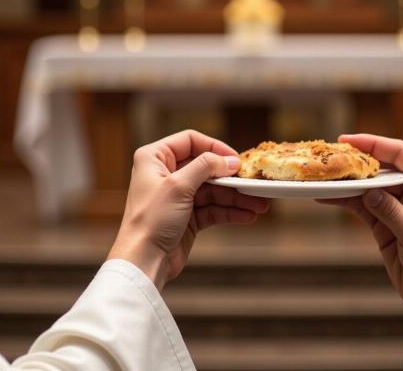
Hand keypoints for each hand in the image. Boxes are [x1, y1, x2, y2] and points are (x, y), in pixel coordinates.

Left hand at [108, 130, 268, 289]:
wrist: (143, 262)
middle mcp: (165, 174)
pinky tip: (247, 215)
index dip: (214, 147)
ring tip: (259, 204)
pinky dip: (229, 212)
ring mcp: (177, 196)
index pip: (190, 141)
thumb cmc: (151, 220)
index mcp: (154, 158)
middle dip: (231, 178)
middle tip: (253, 183)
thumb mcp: (179, 186)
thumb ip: (206, 167)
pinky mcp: (187, 217)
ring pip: (213, 190)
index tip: (235, 158)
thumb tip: (230, 160)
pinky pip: (213, 209)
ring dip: (236, 197)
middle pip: (205, 167)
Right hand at [318, 134, 402, 370]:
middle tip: (328, 156)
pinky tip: (325, 196)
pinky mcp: (386, 219)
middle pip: (381, 165)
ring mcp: (400, 203)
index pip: (400, 152)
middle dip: (355, 161)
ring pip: (368, 184)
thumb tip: (367, 191)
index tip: (347, 139)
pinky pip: (362, 203)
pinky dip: (344, 200)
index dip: (373, 144)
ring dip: (346, 181)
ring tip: (322, 175)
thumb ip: (390, 210)